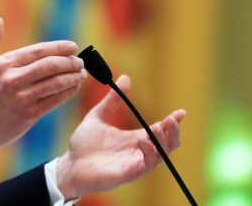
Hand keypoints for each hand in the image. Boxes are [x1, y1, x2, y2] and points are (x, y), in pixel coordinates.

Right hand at [0, 16, 85, 159]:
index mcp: (3, 64)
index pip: (38, 51)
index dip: (59, 47)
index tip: (71, 47)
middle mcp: (13, 79)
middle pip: (51, 64)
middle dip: (70, 61)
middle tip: (79, 61)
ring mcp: (22, 97)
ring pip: (56, 82)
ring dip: (73, 76)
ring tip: (81, 74)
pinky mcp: (28, 115)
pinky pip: (54, 100)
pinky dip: (68, 92)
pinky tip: (73, 88)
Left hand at [55, 74, 185, 199]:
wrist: (70, 164)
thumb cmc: (84, 144)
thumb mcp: (98, 116)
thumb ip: (112, 100)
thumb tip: (125, 78)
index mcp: (135, 138)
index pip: (159, 130)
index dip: (172, 122)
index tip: (181, 112)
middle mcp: (139, 151)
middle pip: (166, 144)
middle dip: (173, 132)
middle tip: (172, 119)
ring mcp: (135, 163)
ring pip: (160, 155)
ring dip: (163, 141)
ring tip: (160, 127)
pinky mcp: (128, 174)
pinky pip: (145, 165)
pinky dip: (148, 153)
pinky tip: (142, 140)